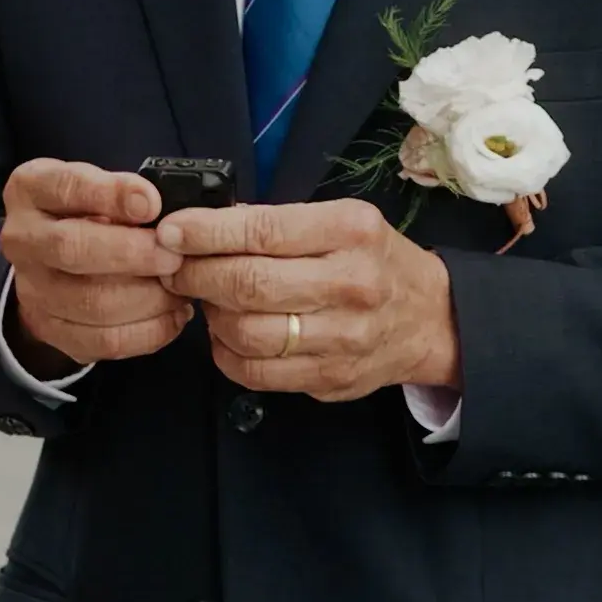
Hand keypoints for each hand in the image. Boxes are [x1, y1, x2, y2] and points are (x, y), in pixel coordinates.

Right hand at [0, 159, 188, 371]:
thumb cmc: (87, 212)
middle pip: (72, 249)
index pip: (65, 187)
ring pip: (91, 303)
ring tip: (180, 286)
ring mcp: (31, 289)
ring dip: (148, 298)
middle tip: (174, 256)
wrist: (54, 259)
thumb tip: (159, 208)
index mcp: (30, 190)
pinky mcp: (50, 329)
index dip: (111, 195)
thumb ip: (123, 192)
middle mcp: (21, 239)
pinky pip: (103, 341)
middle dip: (133, 254)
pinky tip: (173, 315)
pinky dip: (148, 331)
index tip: (152, 204)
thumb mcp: (98, 186)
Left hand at [160, 200, 459, 401]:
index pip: (261, 232)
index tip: (169, 232)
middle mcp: (350, 285)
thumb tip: (203, 225)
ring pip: (246, 333)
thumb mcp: (340, 221)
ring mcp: (343, 339)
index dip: (204, 233)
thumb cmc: (373, 259)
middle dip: (195, 274)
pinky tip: (225, 334)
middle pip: (248, 285)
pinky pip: (256, 373)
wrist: (431, 319)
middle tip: (173, 268)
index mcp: (350, 232)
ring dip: (210, 315)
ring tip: (206, 299)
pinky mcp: (331, 379)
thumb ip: (276, 224)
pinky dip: (226, 353)